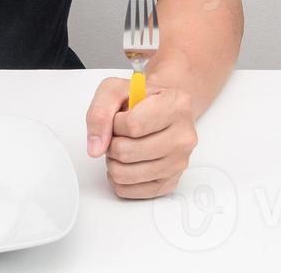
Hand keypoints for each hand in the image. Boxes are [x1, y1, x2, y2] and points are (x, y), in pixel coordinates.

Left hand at [85, 77, 196, 199]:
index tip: (118, 118)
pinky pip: (129, 191)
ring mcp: (179, 162)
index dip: (115, 123)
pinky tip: (125, 163)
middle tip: (118, 134)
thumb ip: (100, 113)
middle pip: (127, 152)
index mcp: (176, 105)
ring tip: (122, 146)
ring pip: (125, 174)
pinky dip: (117, 178)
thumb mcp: (115, 89)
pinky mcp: (170, 183)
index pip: (133, 125)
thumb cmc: (140, 99)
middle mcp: (184, 136)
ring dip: (113, 161)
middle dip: (111, 143)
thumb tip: (96, 147)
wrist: (161, 109)